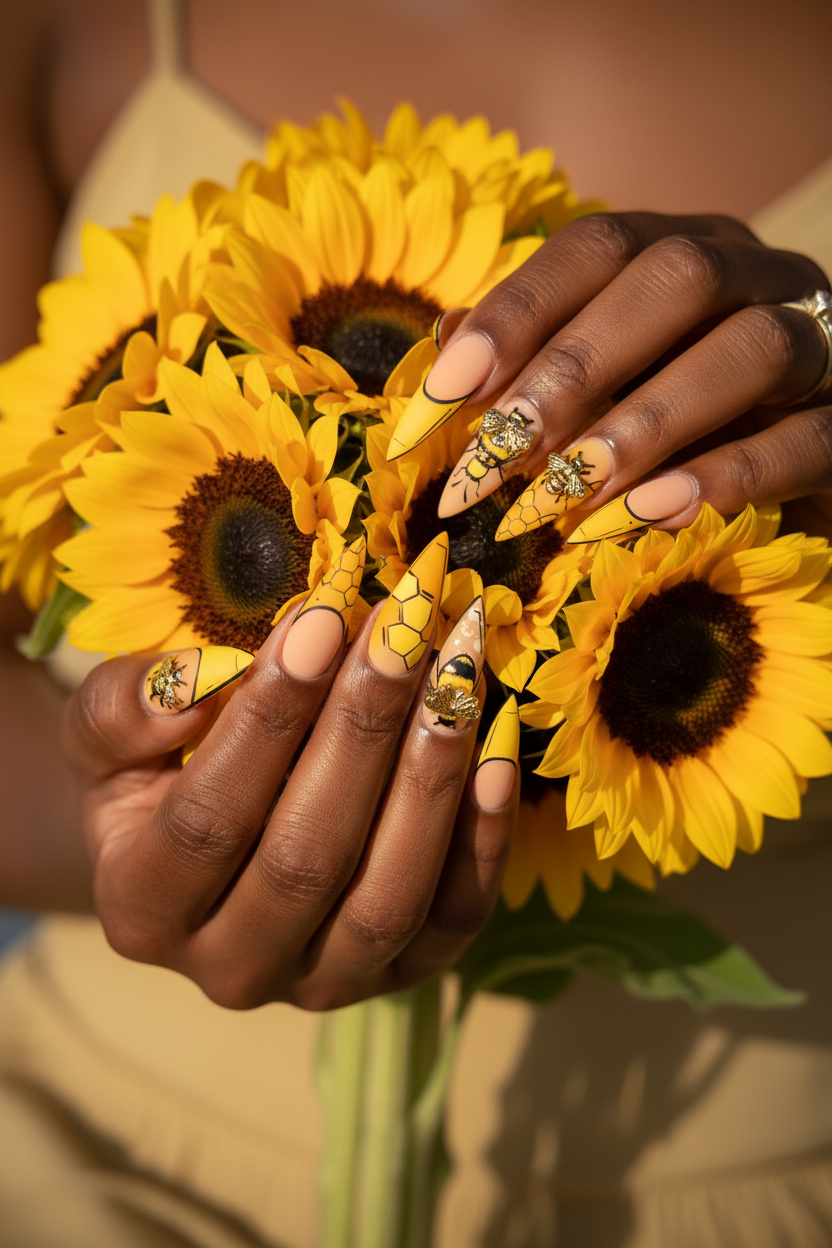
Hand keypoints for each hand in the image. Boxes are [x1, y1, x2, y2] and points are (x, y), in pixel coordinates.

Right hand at [62, 542, 515, 1010]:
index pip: (208, 821)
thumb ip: (123, 708)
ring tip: (455, 668)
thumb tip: (195, 686)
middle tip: (403, 627)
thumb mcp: (106, 733)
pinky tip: (494, 736)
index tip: (320, 617)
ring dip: (429, 774)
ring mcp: (324, 983)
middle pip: (306, 859)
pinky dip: (485, 829)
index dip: (266, 718)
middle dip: (361, 729)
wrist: (205, 845)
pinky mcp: (405, 976)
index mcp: (142, 910)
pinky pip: (457, 914)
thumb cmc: (154, 771)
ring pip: (388, 897)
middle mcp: (230, 969)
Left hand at [391, 212, 831, 540]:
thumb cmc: (672, 428)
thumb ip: (529, 366)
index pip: (596, 247)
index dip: (516, 312)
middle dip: (576, 365)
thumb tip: (446, 355)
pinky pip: (805, 436)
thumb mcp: (596, 392)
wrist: (793, 470)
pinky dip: (728, 475)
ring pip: (751, 345)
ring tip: (575, 488)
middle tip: (504, 449)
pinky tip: (653, 513)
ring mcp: (816, 344)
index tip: (444, 393)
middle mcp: (754, 276)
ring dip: (650, 418)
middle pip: (674, 278)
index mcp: (678, 254)